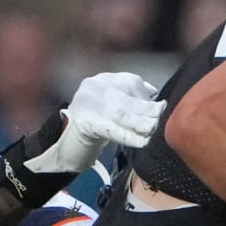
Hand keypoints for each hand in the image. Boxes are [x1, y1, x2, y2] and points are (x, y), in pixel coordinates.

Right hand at [23, 72, 164, 173]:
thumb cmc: (94, 127)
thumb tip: (155, 97)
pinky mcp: (83, 123)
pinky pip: (110, 129)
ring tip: (154, 129)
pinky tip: (142, 143)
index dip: (146, 96)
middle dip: (147, 110)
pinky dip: (128, 136)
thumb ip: (131, 99)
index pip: (130, 82)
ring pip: (120, 113)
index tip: (163, 107)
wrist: (62, 145)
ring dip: (140, 123)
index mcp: (102, 80)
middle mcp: (92, 86)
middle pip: (126, 98)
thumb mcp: (113, 107)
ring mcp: (85, 103)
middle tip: (163, 119)